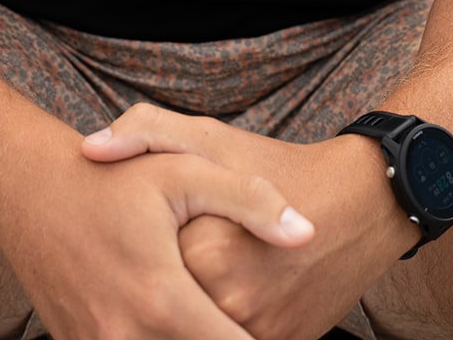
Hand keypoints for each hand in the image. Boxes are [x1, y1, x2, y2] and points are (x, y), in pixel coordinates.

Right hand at [1, 124, 315, 339]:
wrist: (29, 190)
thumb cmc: (113, 178)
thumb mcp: (185, 168)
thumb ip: (251, 201)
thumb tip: (306, 235)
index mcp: (163, 298)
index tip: (281, 326)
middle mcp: (126, 336)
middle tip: (253, 322)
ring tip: (217, 322)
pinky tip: (174, 325)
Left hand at [81, 104, 415, 339]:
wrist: (362, 203)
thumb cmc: (278, 163)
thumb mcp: (210, 135)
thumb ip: (144, 132)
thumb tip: (90, 149)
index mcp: (202, 252)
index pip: (141, 271)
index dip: (138, 253)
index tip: (142, 236)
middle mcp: (228, 303)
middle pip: (168, 306)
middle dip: (162, 285)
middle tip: (171, 255)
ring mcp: (258, 333)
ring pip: (197, 328)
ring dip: (188, 309)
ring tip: (198, 271)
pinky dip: (222, 321)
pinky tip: (226, 287)